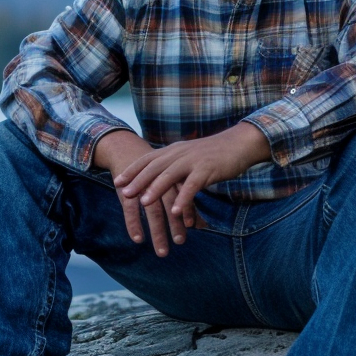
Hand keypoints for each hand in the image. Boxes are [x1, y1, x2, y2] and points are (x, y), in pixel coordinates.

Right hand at [93, 130, 189, 256]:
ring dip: (157, 231)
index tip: (192, 228)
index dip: (187, 210)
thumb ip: (186, 202)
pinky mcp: (126, 190)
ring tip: (162, 251)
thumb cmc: (157, 172)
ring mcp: (141, 186)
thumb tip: (202, 226)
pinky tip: (138, 239)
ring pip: (151, 210)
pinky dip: (134, 224)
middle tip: (180, 242)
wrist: (128, 150)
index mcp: (172, 176)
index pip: (182, 194)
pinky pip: (130, 210)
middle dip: (175, 225)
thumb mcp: (172, 182)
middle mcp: (158, 181)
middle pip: (169, 205)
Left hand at [114, 123, 270, 240]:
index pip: (147, 159)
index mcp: (173, 150)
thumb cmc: (212, 154)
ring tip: (144, 204)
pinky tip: (174, 211)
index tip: (117, 182)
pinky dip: (182, 198)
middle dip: (138, 181)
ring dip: (155, 190)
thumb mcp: (188, 156)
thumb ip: (173, 165)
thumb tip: (159, 178)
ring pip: (170, 175)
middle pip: (154, 167)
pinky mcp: (207, 170)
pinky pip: (192, 185)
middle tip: (123, 194)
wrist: (238, 144)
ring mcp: (193, 161)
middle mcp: (179, 153)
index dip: (132, 170)